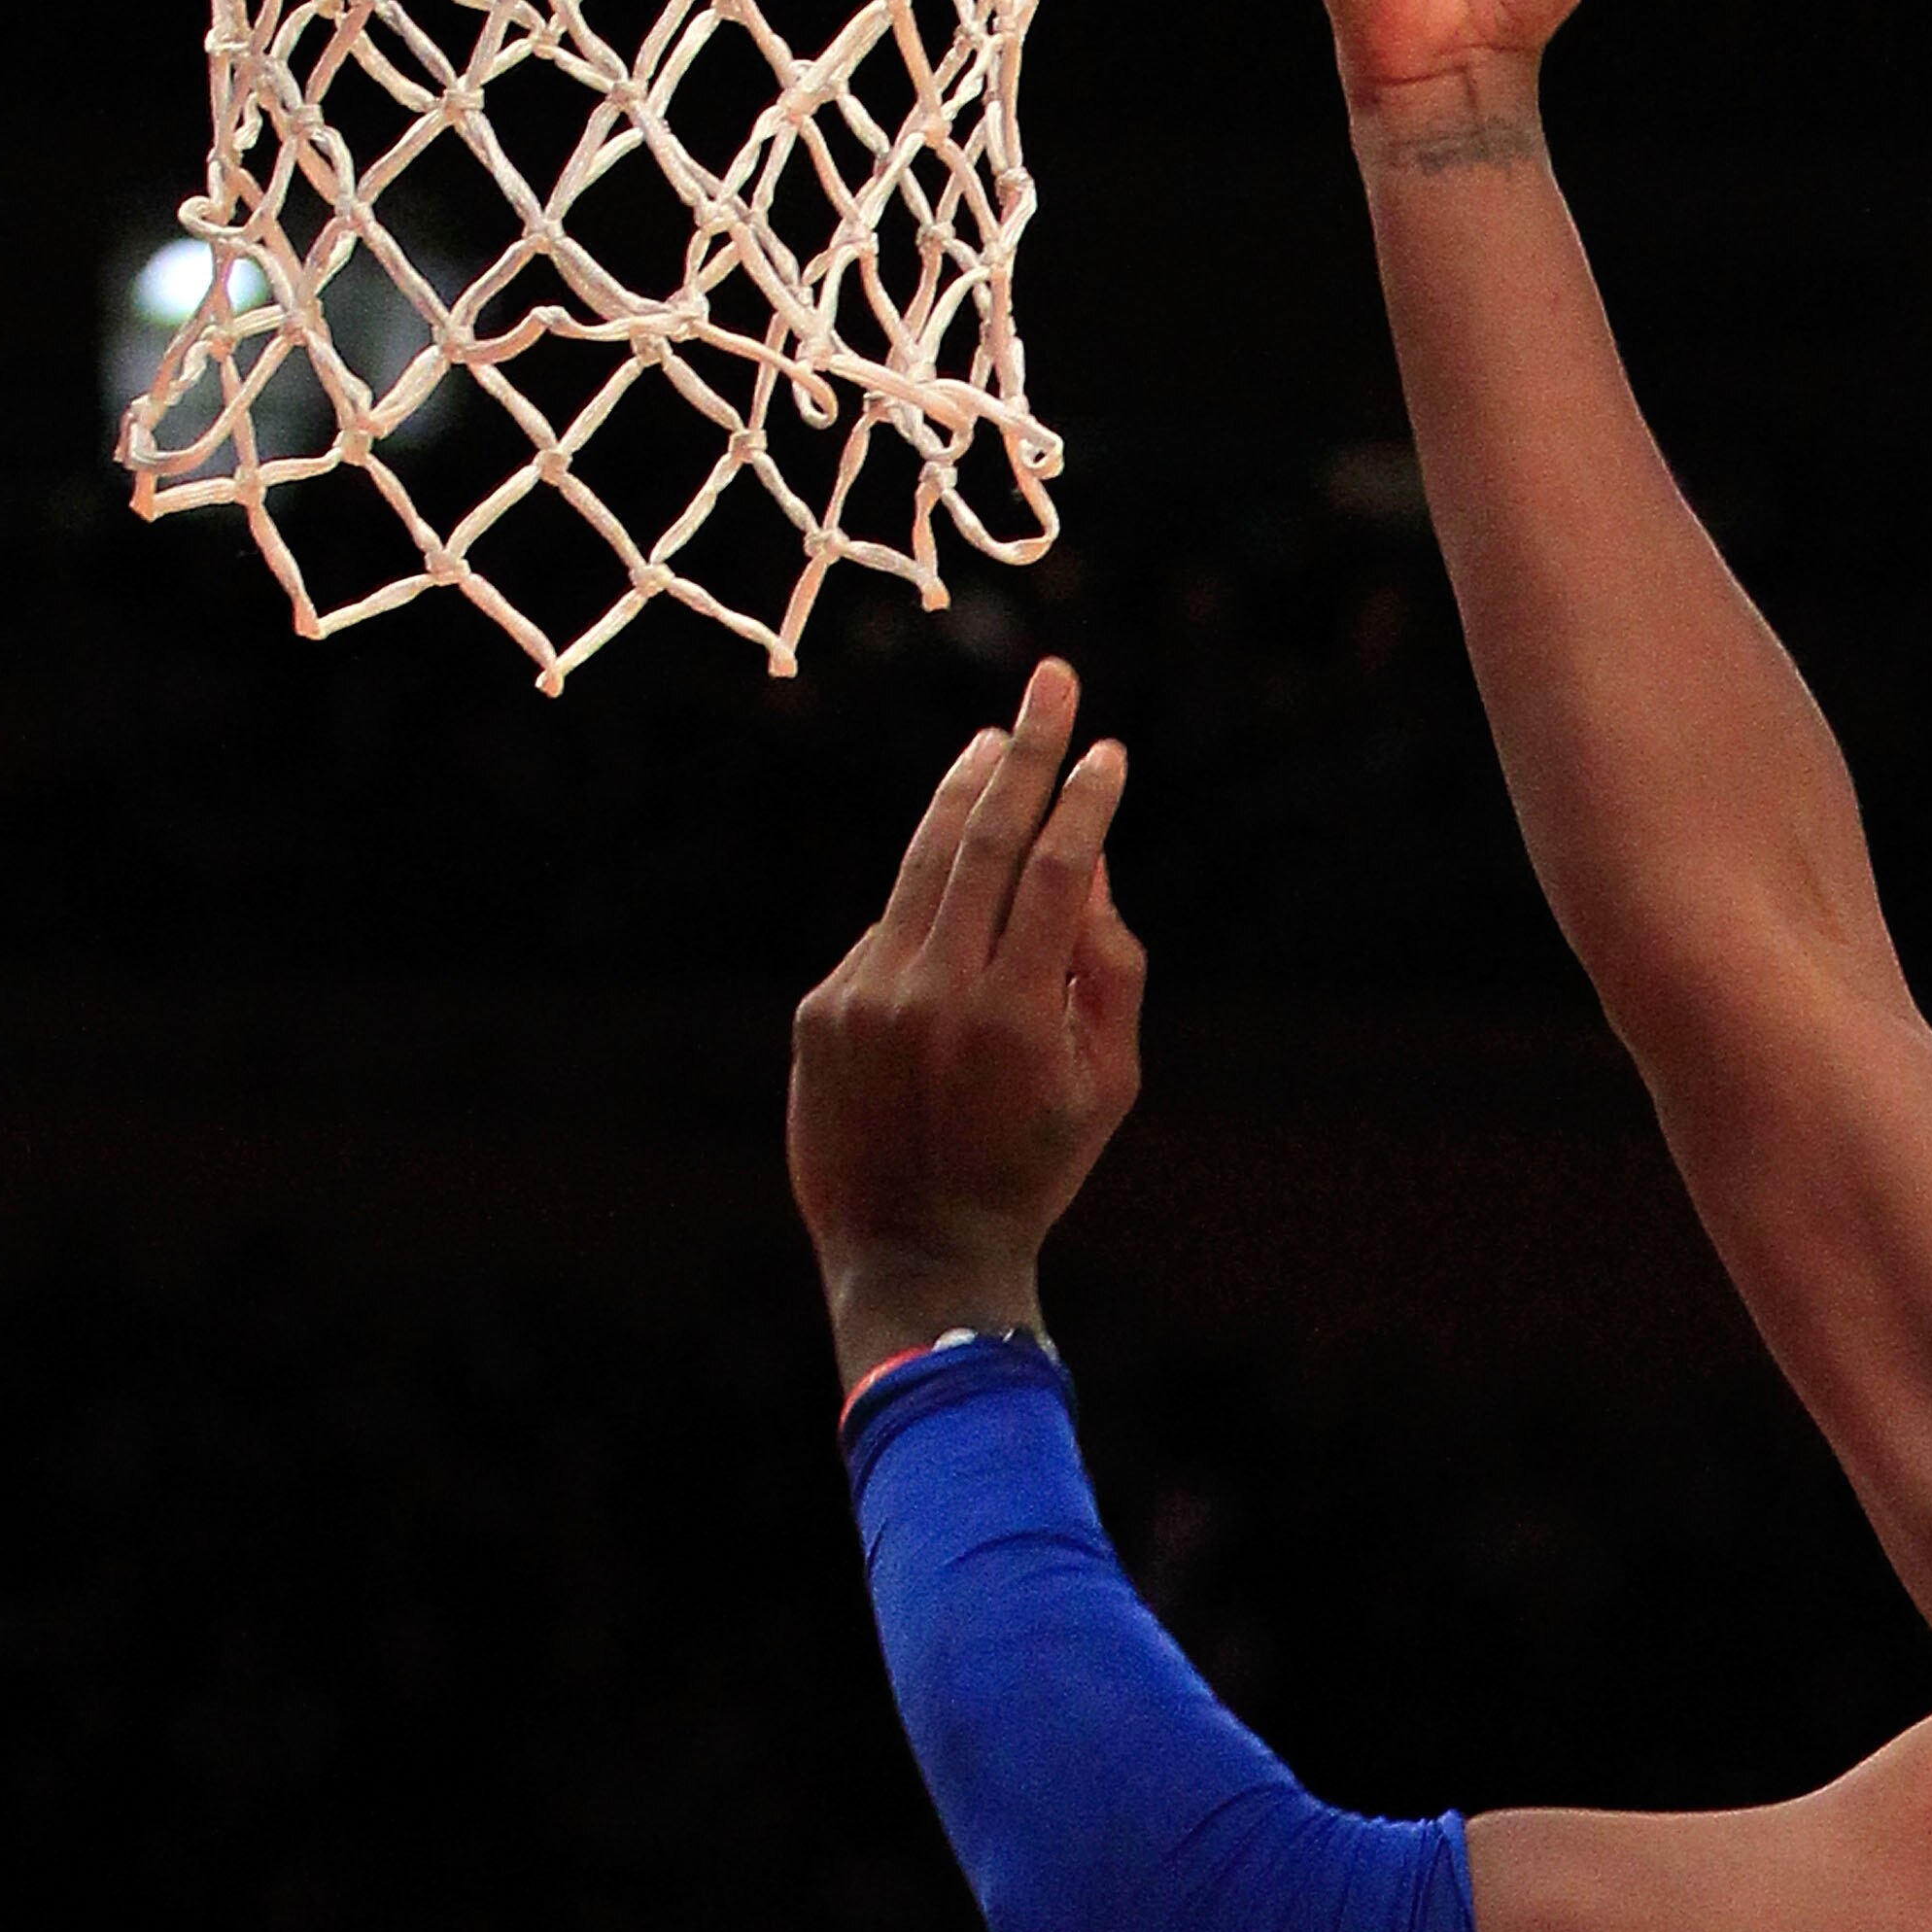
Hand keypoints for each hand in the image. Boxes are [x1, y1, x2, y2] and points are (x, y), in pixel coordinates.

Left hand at [788, 659, 1145, 1388]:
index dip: (1083, 797)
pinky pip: (885, 932)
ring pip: (920, 867)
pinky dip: (924, 911)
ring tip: (992, 739)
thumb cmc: (1031, 1167)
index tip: (1105, 746)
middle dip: (1025, 749)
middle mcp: (933, 993)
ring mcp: (866, 997)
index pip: (1057, 869)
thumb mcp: (1107, 1083)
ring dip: (962, 794)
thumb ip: (1110, 968)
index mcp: (1015, 1015)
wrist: (913, 1253)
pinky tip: (950, 921)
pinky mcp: (821, 1008)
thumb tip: (1091, 860)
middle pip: (983, 838)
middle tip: (1050, 677)